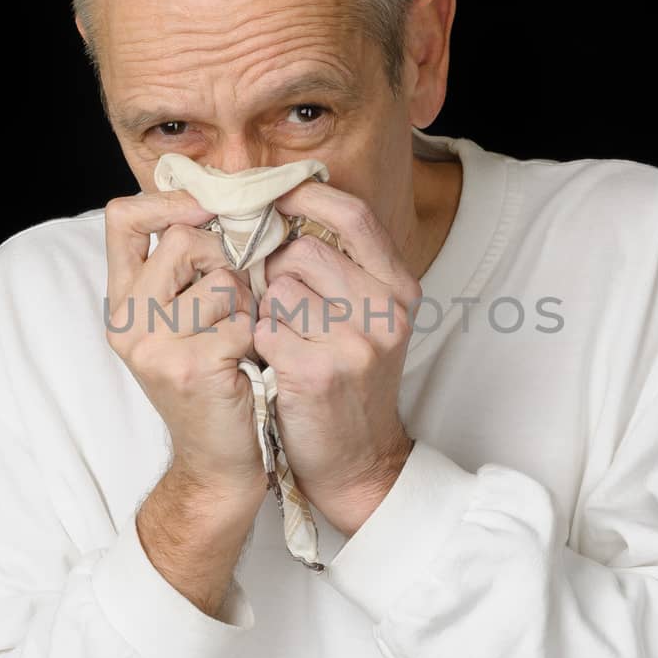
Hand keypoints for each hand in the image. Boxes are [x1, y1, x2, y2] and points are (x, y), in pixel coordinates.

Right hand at [105, 191, 269, 508]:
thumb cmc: (214, 384)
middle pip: (183, 239)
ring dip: (246, 304)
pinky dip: (257, 338)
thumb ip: (183, 271)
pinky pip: (241, 320)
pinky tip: (248, 363)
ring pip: (221, 278)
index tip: (207, 211)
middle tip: (235, 301)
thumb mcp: (183, 322)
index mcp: (122, 301)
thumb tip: (216, 203)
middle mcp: (128, 321)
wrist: (217, 463)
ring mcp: (153, 345)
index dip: (169, 202)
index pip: (122, 218)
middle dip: (225, 260)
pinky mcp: (189, 366)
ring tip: (240, 338)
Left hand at [253, 182, 418, 534]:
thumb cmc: (352, 386)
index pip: (353, 216)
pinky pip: (264, 329)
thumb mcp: (370, 321)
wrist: (360, 463)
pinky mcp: (317, 371)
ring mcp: (354, 342)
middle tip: (278, 305)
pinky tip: (275, 366)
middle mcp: (384, 311)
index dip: (307, 197)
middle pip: (303, 252)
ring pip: (278, 289)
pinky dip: (259, 344)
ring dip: (267, 312)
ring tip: (285, 342)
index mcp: (399, 288)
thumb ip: (344, 269)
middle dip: (276, 271)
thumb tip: (285, 214)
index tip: (274, 194)